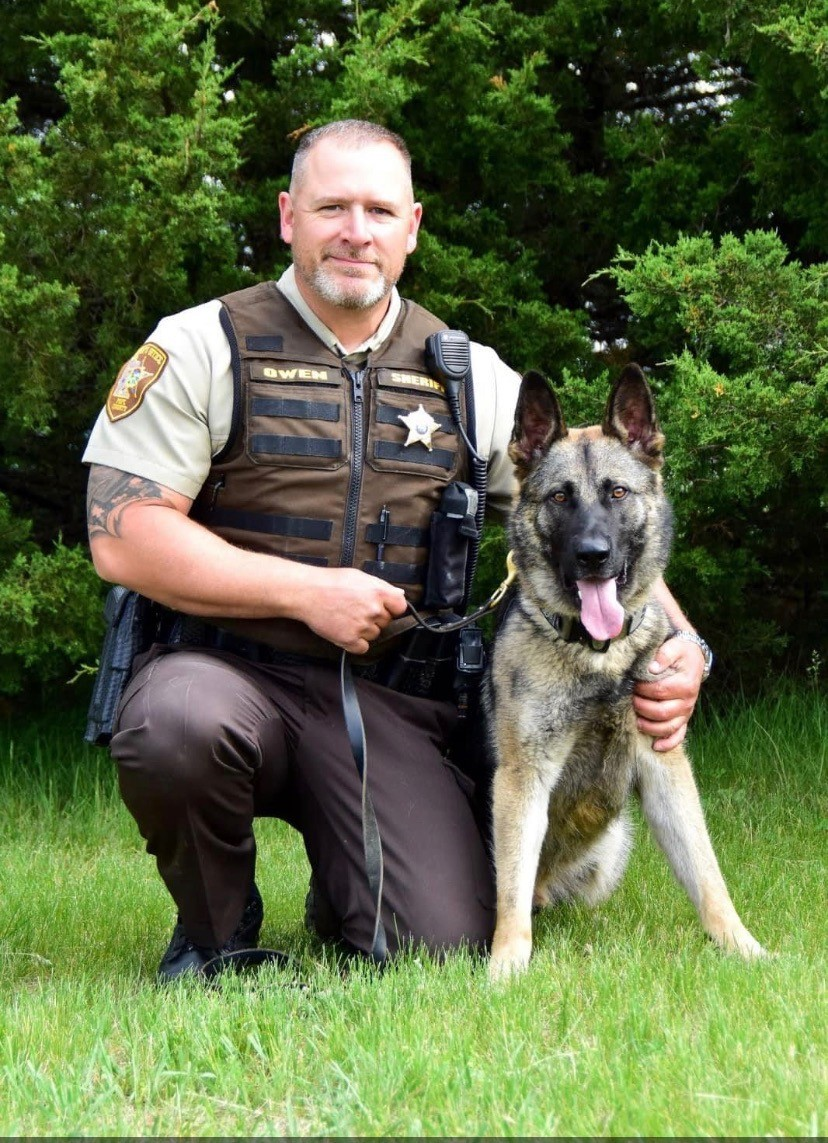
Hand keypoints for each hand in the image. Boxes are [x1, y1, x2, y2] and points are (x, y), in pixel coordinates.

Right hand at [301, 568, 407, 654]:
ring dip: (365, 630)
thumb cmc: (330, 582)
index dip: (392, 608)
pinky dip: (356, 643)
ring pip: (374, 635)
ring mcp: (362, 626)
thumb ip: (381, 586)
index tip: (385, 608)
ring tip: (348, 618)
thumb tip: (399, 594)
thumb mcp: (359, 576)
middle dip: (375, 618)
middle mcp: (373, 610)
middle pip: (386, 622)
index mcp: (378, 592)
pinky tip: (346, 631)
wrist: (307, 592)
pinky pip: (363, 647)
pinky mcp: (350, 639)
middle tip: (357, 610)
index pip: (400, 607)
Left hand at [633, 636, 705, 751]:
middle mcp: (687, 701)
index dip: (642, 689)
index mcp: (685, 684)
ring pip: (668, 727)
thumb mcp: (674, 646)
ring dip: (649, 726)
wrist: (693, 658)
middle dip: (641, 707)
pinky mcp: (684, 719)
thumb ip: (664, 654)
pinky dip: (668, 743)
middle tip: (629, 699)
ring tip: (634, 719)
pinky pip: (679, 736)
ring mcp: (686, 712)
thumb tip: (652, 667)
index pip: (659, 691)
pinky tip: (655, 746)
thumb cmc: (680, 652)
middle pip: (662, 712)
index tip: (631, 683)